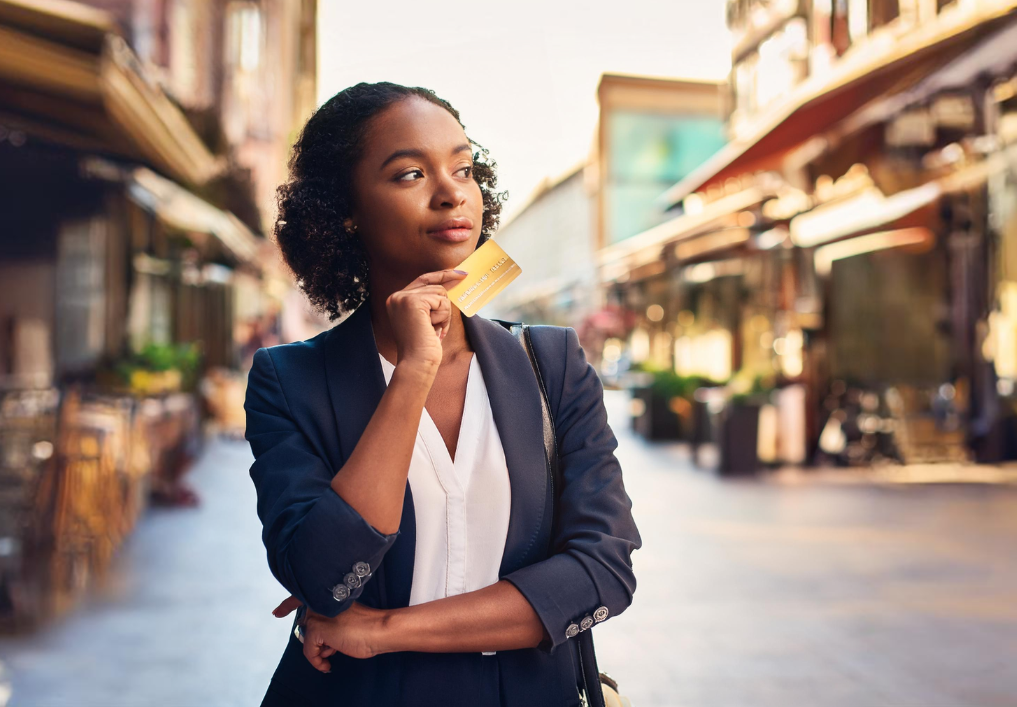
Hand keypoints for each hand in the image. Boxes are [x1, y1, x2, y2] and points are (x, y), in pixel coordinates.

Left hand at [272, 595, 388, 668]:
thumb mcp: (345, 618)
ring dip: (320, 649)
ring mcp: (318, 614)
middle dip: (316, 639)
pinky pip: (308, 651)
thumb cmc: (368, 626)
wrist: (379, 629)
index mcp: (329, 595)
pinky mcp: (317, 628)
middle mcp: (320, 601)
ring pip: (308, 637)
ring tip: (336, 650)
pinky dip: (317, 661)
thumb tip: (315, 633)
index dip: (287, 605)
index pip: (302, 597)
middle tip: (333, 646)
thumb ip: (330, 618)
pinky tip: (328, 663)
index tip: (277, 612)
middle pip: (306, 623)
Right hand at [385, 269, 467, 368]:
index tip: (461, 274)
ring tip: (432, 330)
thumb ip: (433, 301)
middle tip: (435, 328)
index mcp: (397, 300)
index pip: (424, 280)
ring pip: (440, 293)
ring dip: (443, 314)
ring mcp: (403, 298)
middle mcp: (397, 296)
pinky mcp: (413, 302)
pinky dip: (443, 317)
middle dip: (443, 307)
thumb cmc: (424, 346)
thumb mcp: (428, 318)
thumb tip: (454, 281)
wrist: (417, 362)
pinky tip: (433, 329)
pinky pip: (441, 301)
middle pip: (434, 286)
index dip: (442, 276)